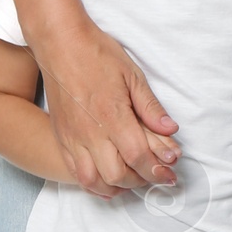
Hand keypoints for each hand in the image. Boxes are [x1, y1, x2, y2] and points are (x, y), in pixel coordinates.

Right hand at [36, 17, 179, 196]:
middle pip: (117, 175)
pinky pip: (74, 172)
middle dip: (141, 181)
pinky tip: (107, 181)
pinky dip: (93, 184)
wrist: (60, 43)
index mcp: (111, 115)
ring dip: (116, 187)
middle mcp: (89, 132)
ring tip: (132, 181)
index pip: (138, 156)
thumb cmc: (97, 54)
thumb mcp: (132, 75)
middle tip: (155, 176)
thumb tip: (171, 130)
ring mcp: (72, 137)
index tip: (170, 172)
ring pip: (93, 180)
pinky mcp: (61, 137)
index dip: (157, 169)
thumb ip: (150, 107)